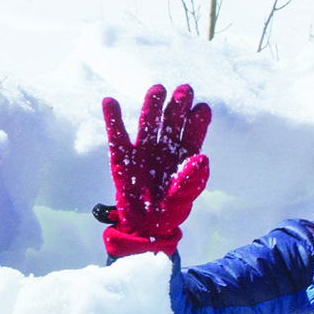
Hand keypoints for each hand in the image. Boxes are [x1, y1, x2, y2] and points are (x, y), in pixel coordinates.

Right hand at [95, 83, 211, 257]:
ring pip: (148, 124)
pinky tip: (110, 102)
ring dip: (152, 106)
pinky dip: (113, 119)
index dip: (198, 122)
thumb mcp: (183, 197)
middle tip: (185, 89)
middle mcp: (164, 148)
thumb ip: (191, 179)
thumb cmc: (170, 210)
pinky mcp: (121, 156)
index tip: (203, 108)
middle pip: (171, 123)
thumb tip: (202, 158)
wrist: (146, 225)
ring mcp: (143, 150)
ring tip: (158, 89)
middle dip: (178, 107)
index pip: (192, 135)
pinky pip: (117, 135)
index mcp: (183, 157)